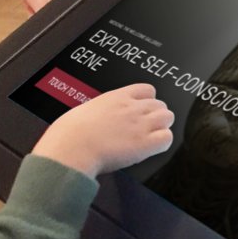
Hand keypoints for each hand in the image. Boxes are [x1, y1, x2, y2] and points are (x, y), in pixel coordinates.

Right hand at [32, 83, 173, 177]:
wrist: (71, 147)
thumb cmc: (69, 133)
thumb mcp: (84, 110)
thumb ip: (98, 112)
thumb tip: (97, 119)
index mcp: (116, 97)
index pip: (147, 90)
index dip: (147, 101)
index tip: (142, 110)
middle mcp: (132, 108)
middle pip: (160, 105)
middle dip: (155, 116)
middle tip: (145, 128)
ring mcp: (140, 124)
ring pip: (168, 118)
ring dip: (161, 127)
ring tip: (150, 138)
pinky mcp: (144, 144)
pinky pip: (167, 138)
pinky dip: (162, 143)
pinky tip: (151, 148)